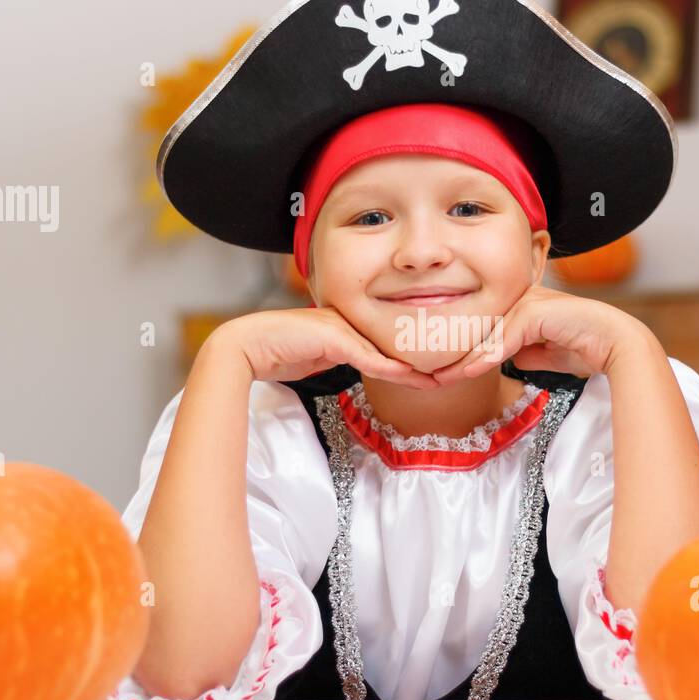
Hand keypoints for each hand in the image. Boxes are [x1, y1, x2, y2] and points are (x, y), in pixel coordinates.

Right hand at [215, 307, 441, 388]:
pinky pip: (370, 358)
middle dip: (422, 356)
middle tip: (451, 370)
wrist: (248, 346)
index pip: (386, 339)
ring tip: (442, 378)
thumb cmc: (278, 352)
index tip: (433, 367)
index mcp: (347, 321)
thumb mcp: (318, 357)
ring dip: (415, 367)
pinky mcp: (334, 339)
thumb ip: (341, 358)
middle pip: (394, 340)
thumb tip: (364, 366)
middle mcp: (349, 320)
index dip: (411, 353)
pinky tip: (414, 378)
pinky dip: (392, 369)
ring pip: (387, 349)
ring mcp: (342, 327)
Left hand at [430, 284, 652, 383]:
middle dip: (452, 354)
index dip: (460, 352)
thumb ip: (517, 352)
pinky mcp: (534, 311)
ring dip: (461, 360)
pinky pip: (503, 339)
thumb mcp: (541, 354)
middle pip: (477, 329)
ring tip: (438, 378)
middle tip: (426, 376)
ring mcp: (526, 301)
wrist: (614, 344)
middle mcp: (519, 297)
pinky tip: (467, 372)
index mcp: (519, 303)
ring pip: (485, 335)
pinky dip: (484, 357)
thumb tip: (495, 360)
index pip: (482, 330)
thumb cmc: (583, 347)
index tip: (440, 373)